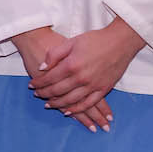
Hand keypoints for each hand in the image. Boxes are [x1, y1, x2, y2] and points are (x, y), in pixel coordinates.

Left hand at [26, 19, 141, 124]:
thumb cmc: (96, 39)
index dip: (38, 83)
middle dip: (44, 94)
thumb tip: (41, 68)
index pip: (49, 79)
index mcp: (71, 65)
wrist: (121, 41)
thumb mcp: (71, 42)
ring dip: (57, 104)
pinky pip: (88, 103)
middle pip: (57, 91)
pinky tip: (68, 111)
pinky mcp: (104, 89)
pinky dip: (76, 109)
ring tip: (48, 104)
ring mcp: (93, 85)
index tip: (31, 85)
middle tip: (37, 95)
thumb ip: (54, 55)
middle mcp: (81, 78)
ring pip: (71, 100)